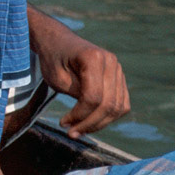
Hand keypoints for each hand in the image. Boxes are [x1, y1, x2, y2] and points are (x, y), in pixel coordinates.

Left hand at [33, 20, 129, 134]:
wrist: (58, 41)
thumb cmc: (53, 59)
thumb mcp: (56, 78)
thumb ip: (76, 94)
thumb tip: (91, 116)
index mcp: (93, 58)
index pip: (93, 97)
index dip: (80, 115)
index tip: (63, 123)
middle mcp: (111, 62)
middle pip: (109, 104)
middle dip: (90, 124)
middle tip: (71, 133)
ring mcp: (118, 69)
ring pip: (118, 107)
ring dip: (99, 123)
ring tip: (79, 130)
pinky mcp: (119, 77)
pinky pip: (121, 103)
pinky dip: (108, 117)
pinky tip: (90, 122)